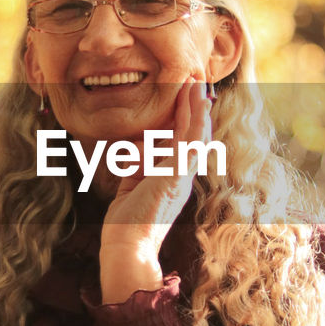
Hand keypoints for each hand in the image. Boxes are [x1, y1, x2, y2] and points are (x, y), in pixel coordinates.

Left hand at [99, 78, 210, 302]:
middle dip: (195, 107)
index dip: (187, 118)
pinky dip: (196, 118)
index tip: (187, 95)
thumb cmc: (126, 221)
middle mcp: (182, 175)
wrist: (126, 245)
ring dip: (198, 105)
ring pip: (196, 133)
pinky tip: (197, 99)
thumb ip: (136, 165)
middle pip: (194, 134)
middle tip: (197, 80)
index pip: (183, 142)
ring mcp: (183, 175)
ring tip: (198, 81)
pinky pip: (191, 141)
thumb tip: (137, 148)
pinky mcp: (178, 175)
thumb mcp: (130, 185)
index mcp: (173, 177)